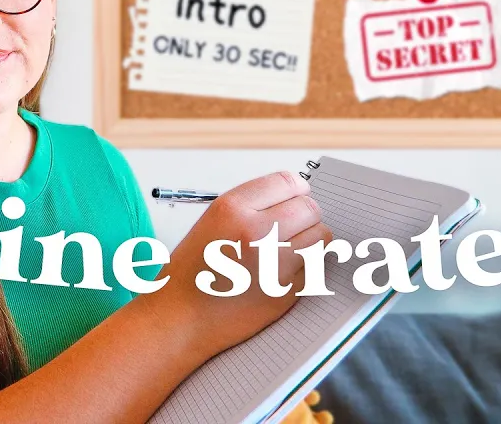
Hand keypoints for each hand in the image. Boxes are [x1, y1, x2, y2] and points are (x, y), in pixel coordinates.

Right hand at [140, 171, 330, 358]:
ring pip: (321, 236)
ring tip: (290, 248)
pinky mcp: (286, 291)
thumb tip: (294, 197)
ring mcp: (273, 263)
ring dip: (311, 239)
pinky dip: (307, 267)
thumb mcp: (211, 222)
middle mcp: (255, 232)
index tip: (296, 197)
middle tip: (294, 225)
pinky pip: (316, 266)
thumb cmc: (192, 272)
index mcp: (232, 209)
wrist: (180, 317)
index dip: (296, 190)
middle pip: (309, 208)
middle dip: (305, 215)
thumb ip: (251, 206)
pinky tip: (285, 271)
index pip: (288, 182)